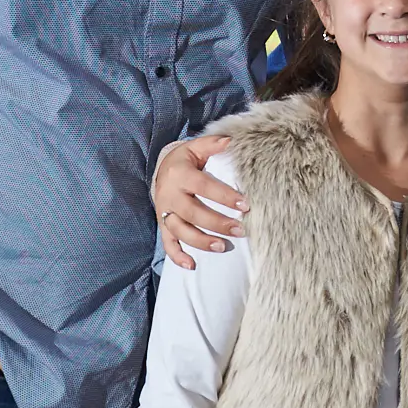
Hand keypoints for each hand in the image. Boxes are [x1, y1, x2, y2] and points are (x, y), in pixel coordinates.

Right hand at [154, 136, 243, 270]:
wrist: (162, 170)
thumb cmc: (185, 160)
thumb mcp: (196, 147)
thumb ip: (212, 144)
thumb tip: (231, 141)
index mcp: (180, 174)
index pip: (204, 187)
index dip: (225, 196)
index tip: (245, 205)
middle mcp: (170, 195)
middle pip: (193, 213)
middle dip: (217, 223)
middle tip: (240, 230)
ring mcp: (165, 212)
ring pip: (181, 231)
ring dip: (200, 241)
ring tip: (222, 246)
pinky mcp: (163, 224)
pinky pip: (167, 243)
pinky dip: (177, 256)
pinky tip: (191, 265)